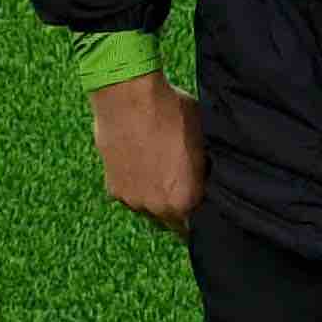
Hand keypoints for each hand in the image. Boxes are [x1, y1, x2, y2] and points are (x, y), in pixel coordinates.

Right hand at [91, 69, 201, 233]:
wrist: (129, 98)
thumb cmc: (173, 115)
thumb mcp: (203, 143)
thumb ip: (205, 171)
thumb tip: (209, 177)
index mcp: (185, 201)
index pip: (200, 223)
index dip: (203, 211)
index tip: (204, 202)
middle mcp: (157, 208)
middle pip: (174, 221)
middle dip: (180, 209)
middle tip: (183, 186)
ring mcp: (131, 200)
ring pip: (149, 210)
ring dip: (155, 199)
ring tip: (160, 173)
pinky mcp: (112, 189)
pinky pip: (130, 197)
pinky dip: (136, 187)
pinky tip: (142, 166)